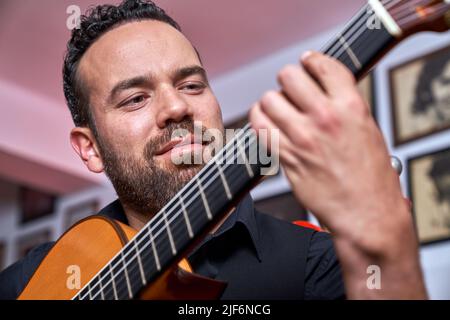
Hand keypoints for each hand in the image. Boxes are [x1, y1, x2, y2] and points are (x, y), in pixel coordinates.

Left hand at [249, 51, 426, 298]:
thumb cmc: (371, 177)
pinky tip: (267, 126)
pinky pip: (259, 127)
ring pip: (267, 100)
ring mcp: (302, 137)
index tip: (306, 63)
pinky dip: (259, 122)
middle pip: (288, 77)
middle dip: (287, 81)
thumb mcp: (368, 130)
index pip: (323, 65)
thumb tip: (321, 90)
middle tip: (290, 92)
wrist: (365, 213)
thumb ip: (344, 106)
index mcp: (351, 106)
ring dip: (270, 103)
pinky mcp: (285, 156)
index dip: (311, 61)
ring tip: (277, 112)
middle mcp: (325, 117)